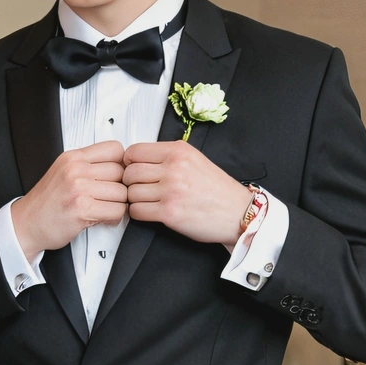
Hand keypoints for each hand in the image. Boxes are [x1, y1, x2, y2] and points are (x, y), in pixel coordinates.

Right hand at [11, 140, 127, 259]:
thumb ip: (87, 166)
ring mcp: (79, 188)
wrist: (25, 224)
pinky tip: (102, 218)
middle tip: (109, 197)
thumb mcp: (63, 172)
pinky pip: (117, 210)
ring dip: (117, 204)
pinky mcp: (82, 209)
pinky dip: (113, 218)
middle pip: (121, 172)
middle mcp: (75, 170)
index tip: (115, 176)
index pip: (115, 149)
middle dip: (119, 187)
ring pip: (122, 193)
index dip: (121, 164)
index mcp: (72, 157)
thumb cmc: (45, 203)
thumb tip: (120, 166)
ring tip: (104, 209)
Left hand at [122, 139, 252, 246]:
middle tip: (139, 187)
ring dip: (135, 199)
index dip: (128, 162)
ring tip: (148, 200)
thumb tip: (137, 159)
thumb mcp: (194, 159)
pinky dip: (138, 213)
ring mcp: (171, 190)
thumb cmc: (217, 189)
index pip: (135, 151)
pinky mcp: (169, 212)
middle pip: (129, 172)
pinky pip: (137, 211)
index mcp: (179, 151)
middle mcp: (174, 168)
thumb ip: (167, 156)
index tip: (132, 168)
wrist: (237, 213)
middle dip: (130, 182)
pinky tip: (150, 211)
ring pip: (131, 192)